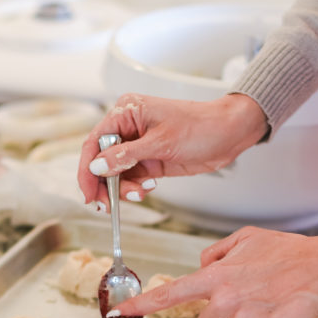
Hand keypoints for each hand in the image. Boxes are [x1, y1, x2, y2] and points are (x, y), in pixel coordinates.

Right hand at [77, 92, 267, 207]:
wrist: (230, 134)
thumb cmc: (201, 126)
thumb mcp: (161, 142)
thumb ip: (126, 156)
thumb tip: (97, 166)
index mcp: (126, 112)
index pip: (94, 142)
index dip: (87, 169)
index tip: (88, 193)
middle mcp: (128, 128)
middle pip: (101, 160)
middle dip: (103, 184)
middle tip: (106, 205)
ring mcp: (139, 145)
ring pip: (116, 173)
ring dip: (122, 189)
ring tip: (139, 195)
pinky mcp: (150, 160)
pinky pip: (132, 179)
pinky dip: (135, 189)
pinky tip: (148, 189)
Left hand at [111, 226, 317, 317]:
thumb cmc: (289, 251)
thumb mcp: (246, 238)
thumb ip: (217, 252)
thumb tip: (202, 265)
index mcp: (215, 275)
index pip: (169, 293)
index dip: (141, 304)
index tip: (119, 312)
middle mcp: (224, 298)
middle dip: (220, 315)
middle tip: (247, 299)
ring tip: (263, 307)